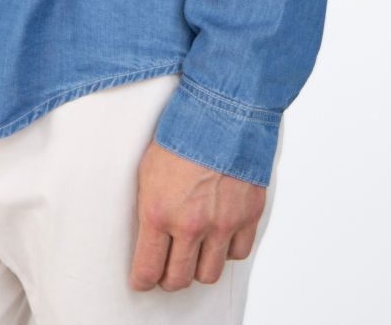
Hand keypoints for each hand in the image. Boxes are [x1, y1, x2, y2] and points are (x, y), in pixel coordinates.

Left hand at [130, 140, 266, 291]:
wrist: (223, 109)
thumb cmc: (182, 132)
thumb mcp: (148, 167)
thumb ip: (149, 207)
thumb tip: (147, 234)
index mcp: (158, 211)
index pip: (147, 269)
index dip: (143, 280)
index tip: (142, 279)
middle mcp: (190, 224)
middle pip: (178, 279)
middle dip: (169, 279)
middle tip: (167, 270)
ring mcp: (222, 223)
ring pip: (209, 274)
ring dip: (199, 267)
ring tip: (194, 254)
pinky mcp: (247, 216)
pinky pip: (238, 253)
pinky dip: (228, 249)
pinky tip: (220, 235)